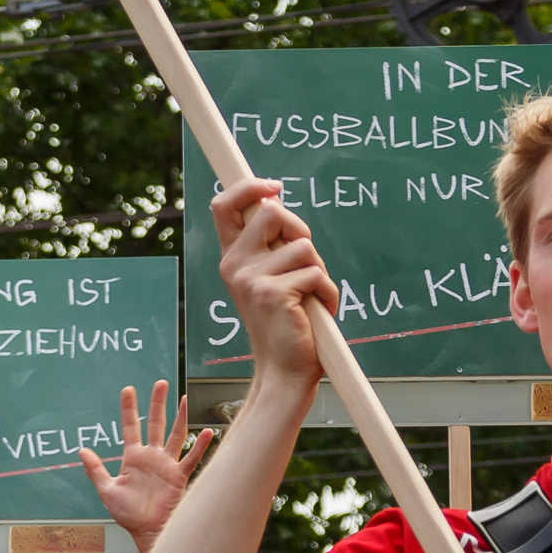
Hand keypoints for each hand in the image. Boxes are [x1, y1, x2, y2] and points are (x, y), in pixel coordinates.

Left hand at [75, 381, 213, 552]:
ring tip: (184, 398)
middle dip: (157, 403)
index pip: (130, 426)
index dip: (129, 408)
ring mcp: (166, 464)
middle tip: (160, 383)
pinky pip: (191, 458)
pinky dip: (199, 445)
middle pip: (155, 423)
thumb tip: (82, 450)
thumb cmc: (128, 513)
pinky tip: (207, 431)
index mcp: (132, 457)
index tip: (128, 389)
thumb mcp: (107, 490)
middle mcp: (151, 457)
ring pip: (175, 434)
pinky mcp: (179, 476)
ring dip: (180, 417)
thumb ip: (95, 470)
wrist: (146, 530)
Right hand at [212, 179, 335, 394]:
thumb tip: (275, 199)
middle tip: (305, 262)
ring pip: (303, 245)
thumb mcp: (274, 274)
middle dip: (299, 229)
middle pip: (272, 211)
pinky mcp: (273, 293)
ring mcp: (251, 278)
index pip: (224, 205)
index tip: (273, 186)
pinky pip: (315, 273)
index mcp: (233, 257)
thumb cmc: (287, 319)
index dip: (248, 186)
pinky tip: (316, 311)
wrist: (285, 366)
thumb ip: (273, 242)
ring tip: (311, 295)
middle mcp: (234, 264)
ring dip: (318, 270)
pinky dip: (327, 293)